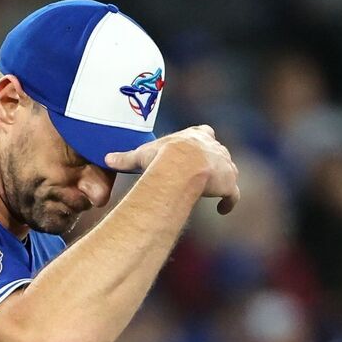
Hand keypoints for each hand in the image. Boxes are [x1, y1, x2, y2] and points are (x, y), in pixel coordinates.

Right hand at [104, 125, 239, 213]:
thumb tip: (107, 159)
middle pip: (219, 152)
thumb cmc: (162, 158)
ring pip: (229, 172)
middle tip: (204, 175)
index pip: (204, 132)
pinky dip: (229, 202)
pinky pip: (233, 194)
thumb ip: (126, 158)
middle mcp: (214, 147)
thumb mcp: (142, 155)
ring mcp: (225, 165)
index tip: (199, 148)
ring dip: (223, 181)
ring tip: (213, 192)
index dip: (202, 140)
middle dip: (213, 162)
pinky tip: (222, 210)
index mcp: (196, 135)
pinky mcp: (229, 183)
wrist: (183, 167)